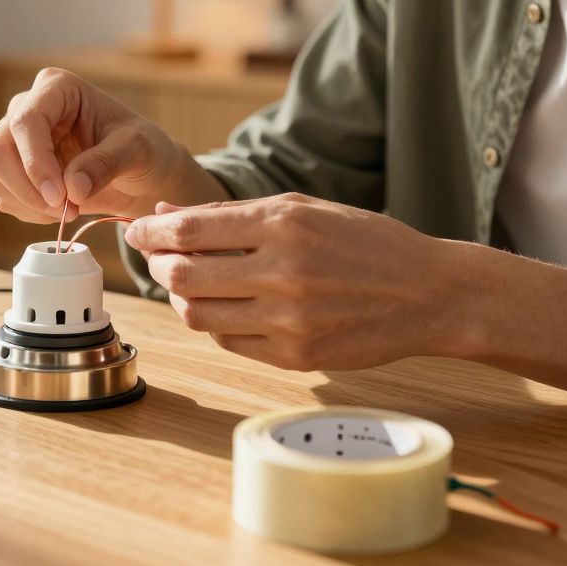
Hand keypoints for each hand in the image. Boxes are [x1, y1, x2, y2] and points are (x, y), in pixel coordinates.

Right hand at [0, 67, 225, 222]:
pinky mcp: (14, 171)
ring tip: (71, 209)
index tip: (61, 197)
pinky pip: (4, 197)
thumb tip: (72, 188)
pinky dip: (30, 212)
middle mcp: (28, 109)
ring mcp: (16, 141)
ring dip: (30, 203)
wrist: (141, 175)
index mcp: (56, 89)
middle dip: (28, 188)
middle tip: (66, 210)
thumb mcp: (137, 150)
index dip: (36, 162)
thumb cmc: (143, 150)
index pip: (25, 122)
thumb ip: (106, 163)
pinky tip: (60, 209)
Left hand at [124, 194, 465, 370]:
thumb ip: (231, 214)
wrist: (429, 294)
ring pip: (198, 314)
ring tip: (187, 282)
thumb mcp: (303, 209)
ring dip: (180, 297)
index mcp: (285, 224)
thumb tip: (166, 215)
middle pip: (184, 275)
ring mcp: (289, 320)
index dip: (151, 232)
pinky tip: (221, 307)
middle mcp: (284, 272)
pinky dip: (213, 324)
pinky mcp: (296, 357)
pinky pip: (228, 343)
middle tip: (156, 257)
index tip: (137, 230)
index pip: (190, 230)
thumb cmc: (365, 242)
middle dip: (157, 264)